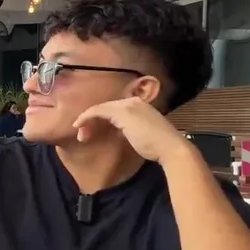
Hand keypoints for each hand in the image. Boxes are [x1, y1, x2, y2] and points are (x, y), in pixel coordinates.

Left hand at [72, 97, 193, 163]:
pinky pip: (98, 111)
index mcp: (139, 105)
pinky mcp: (122, 112)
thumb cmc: (158, 146)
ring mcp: (128, 105)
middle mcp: (133, 101)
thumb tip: (119, 132)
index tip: (91, 133)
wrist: (170, 147)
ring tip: (80, 135)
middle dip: (91, 121)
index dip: (99, 120)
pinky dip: (87, 117)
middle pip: (105, 108)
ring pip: (100, 108)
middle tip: (82, 136)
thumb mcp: (141, 134)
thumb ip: (129, 129)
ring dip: (87, 121)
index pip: (113, 109)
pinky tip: (79, 126)